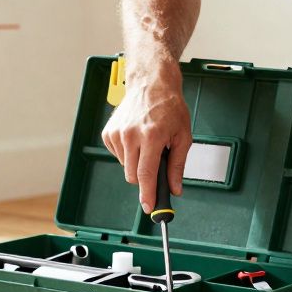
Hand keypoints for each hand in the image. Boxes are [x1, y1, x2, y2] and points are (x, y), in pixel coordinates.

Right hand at [100, 58, 191, 211]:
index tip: (149, 207)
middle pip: (132, 176)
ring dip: (136, 163)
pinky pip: (118, 156)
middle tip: (156, 164)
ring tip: (148, 143)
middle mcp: (130, 135)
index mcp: (151, 136)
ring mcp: (117, 133)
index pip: (146, 175)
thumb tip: (175, 188)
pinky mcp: (108, 133)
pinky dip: (128, 154)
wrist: (151, 84)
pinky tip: (136, 139)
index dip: (148, 194)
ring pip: (124, 167)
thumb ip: (177, 165)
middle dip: (145, 178)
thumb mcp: (183, 136)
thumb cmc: (169, 106)